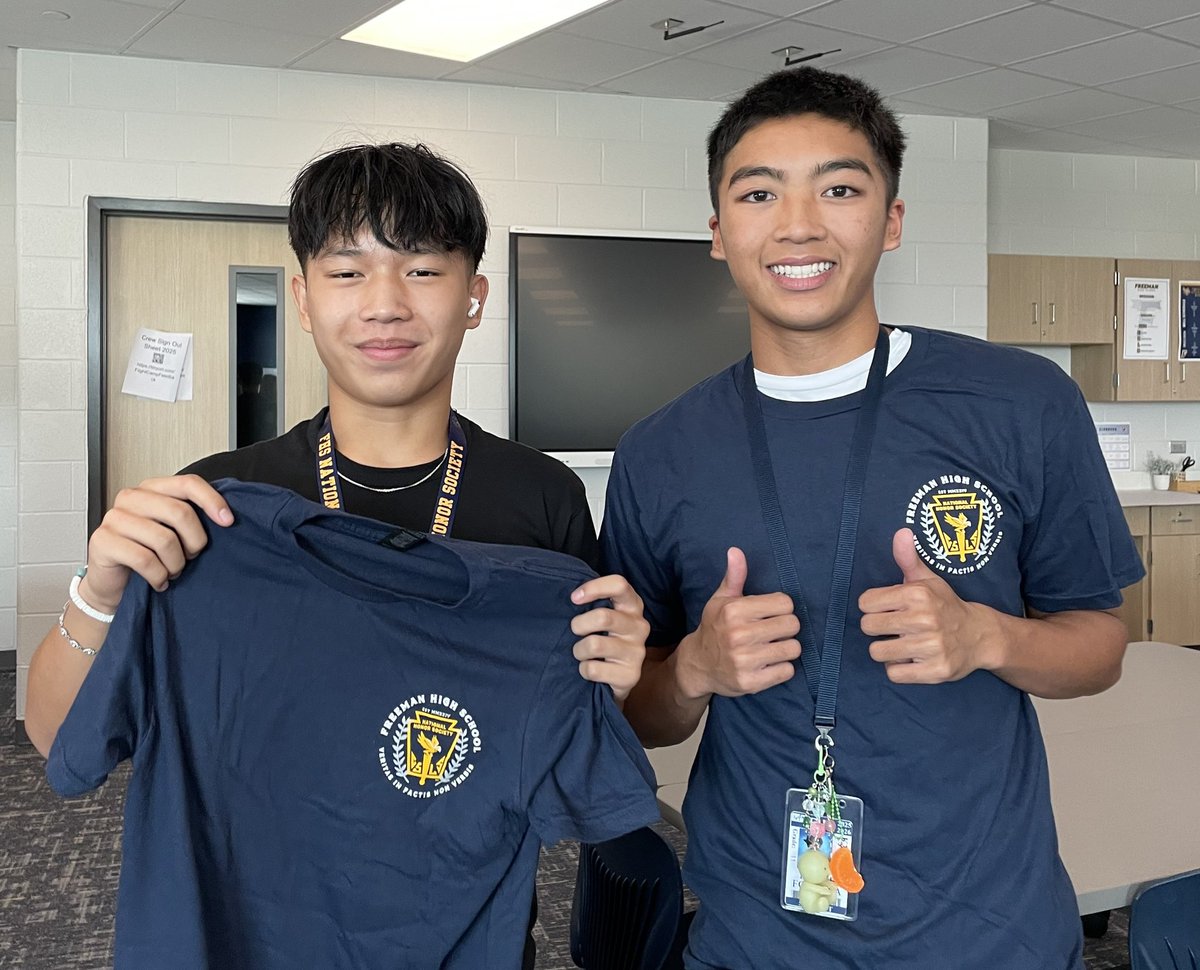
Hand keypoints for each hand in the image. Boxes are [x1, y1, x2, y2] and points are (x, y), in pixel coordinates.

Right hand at [81, 475, 233, 612]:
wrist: (113, 585)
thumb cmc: (147, 555)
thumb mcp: (173, 531)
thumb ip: (191, 517)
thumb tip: (226, 517)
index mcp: (151, 489)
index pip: (188, 483)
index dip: (212, 501)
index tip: (228, 521)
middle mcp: (130, 498)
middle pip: (180, 512)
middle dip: (194, 542)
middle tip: (190, 558)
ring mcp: (114, 518)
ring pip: (165, 539)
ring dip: (176, 564)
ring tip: (172, 571)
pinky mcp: (102, 541)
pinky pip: (145, 560)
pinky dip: (159, 576)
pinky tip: (158, 581)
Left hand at [570, 574, 648, 703]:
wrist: (617, 677)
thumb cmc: (604, 637)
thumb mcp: (603, 616)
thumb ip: (594, 602)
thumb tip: (573, 596)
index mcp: (633, 605)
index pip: (619, 585)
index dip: (594, 588)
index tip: (574, 598)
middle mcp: (639, 626)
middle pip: (603, 617)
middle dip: (579, 625)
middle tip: (575, 632)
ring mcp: (637, 652)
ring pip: (594, 645)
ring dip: (579, 650)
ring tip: (582, 653)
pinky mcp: (631, 675)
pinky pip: (593, 669)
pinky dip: (583, 669)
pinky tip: (591, 668)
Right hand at [674, 547, 799, 699]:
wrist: (698, 665)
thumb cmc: (715, 627)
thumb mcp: (721, 600)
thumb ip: (734, 576)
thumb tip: (735, 551)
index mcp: (734, 611)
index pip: (785, 603)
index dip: (781, 608)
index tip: (770, 614)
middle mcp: (738, 635)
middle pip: (792, 625)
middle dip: (786, 628)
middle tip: (772, 632)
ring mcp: (744, 660)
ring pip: (793, 648)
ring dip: (786, 649)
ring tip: (771, 648)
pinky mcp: (751, 682)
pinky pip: (787, 671)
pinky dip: (781, 668)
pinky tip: (767, 664)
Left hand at [858, 528, 992, 683]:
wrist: (980, 636)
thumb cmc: (945, 605)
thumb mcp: (928, 580)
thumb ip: (908, 558)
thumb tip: (901, 532)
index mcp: (917, 594)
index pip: (865, 603)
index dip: (873, 607)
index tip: (889, 608)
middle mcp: (924, 619)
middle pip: (868, 627)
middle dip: (877, 628)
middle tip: (896, 628)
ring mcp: (931, 647)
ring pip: (878, 652)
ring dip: (887, 650)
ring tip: (904, 643)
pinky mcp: (935, 671)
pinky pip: (894, 673)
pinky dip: (900, 669)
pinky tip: (913, 659)